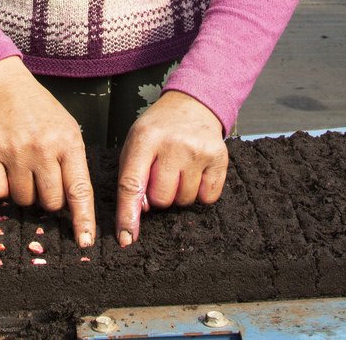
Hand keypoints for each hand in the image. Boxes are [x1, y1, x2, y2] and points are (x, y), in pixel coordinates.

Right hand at [0, 58, 96, 248]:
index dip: (83, 219)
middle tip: (43, 178)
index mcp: (68, 142)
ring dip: (24, 193)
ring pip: (23, 200)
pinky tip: (6, 170)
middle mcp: (43, 148)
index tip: (85, 241)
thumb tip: (72, 208)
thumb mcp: (68, 131)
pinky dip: (1, 189)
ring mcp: (15, 151)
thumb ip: (73, 165)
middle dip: (48, 199)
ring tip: (24, 169)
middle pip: (49, 202)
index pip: (79, 190)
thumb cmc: (42, 115)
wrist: (6, 89)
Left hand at [115, 91, 228, 246]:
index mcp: (145, 138)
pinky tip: (195, 173)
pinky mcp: (220, 158)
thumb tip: (140, 214)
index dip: (128, 215)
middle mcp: (173, 144)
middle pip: (161, 200)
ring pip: (184, 201)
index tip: (125, 239)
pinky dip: (199, 193)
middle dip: (158, 195)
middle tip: (162, 174)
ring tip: (179, 169)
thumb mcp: (135, 143)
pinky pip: (207, 198)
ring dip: (179, 193)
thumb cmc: (158, 130)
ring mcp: (199, 151)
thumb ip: (131, 176)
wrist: (191, 106)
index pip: (132, 184)